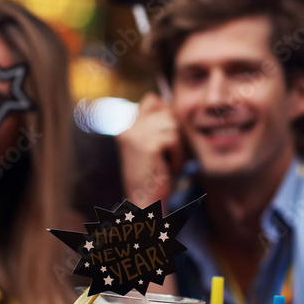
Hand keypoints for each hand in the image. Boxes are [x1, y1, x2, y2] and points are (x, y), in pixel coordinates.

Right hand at [116, 92, 184, 206]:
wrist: (146, 203)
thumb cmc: (154, 178)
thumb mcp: (153, 147)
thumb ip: (157, 126)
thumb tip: (171, 104)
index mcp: (126, 128)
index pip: (151, 100)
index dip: (166, 112)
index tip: (170, 135)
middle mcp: (127, 129)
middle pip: (166, 113)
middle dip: (174, 134)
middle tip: (168, 156)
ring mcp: (135, 136)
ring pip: (172, 126)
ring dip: (177, 146)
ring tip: (167, 163)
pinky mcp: (147, 145)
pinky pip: (174, 140)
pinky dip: (177, 155)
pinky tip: (168, 168)